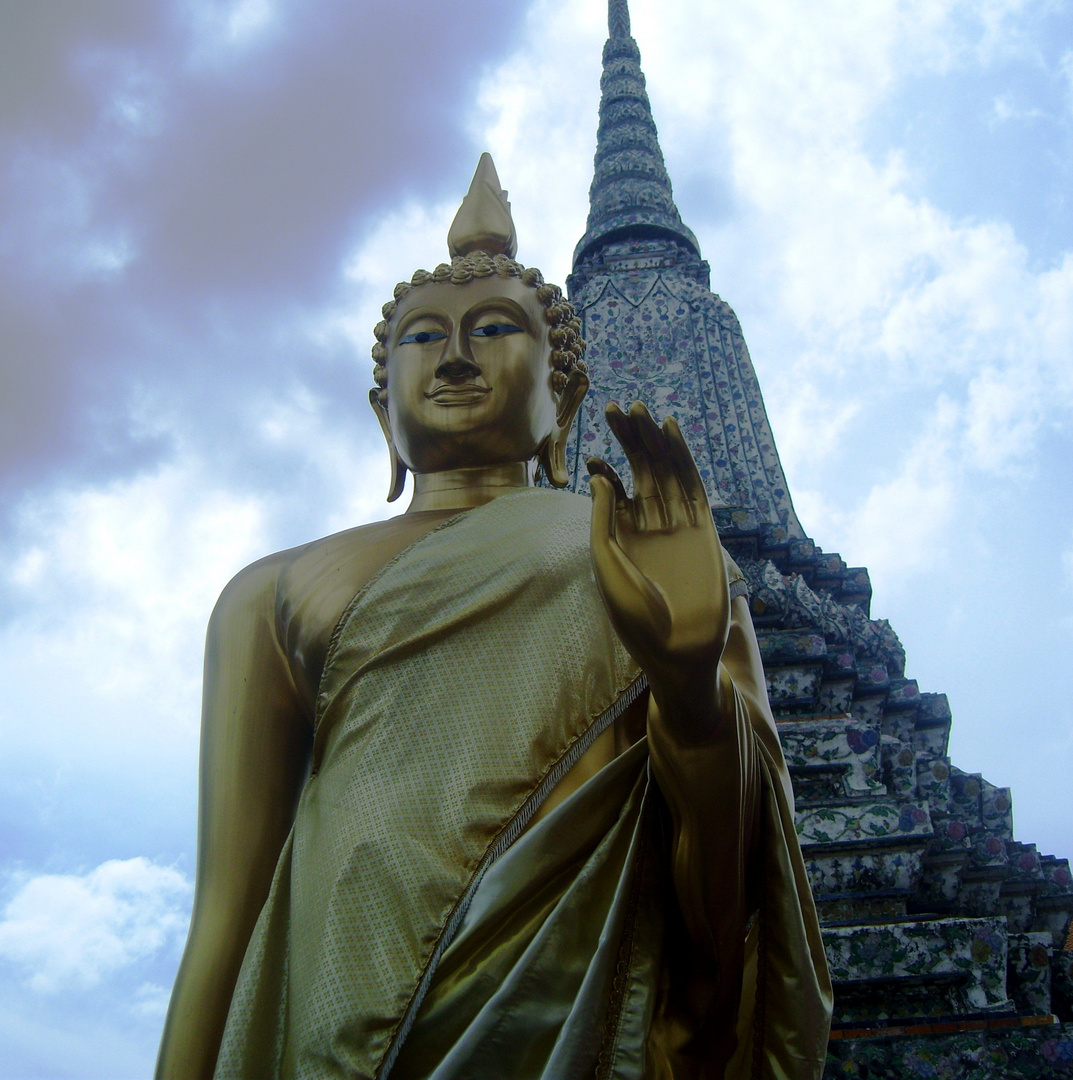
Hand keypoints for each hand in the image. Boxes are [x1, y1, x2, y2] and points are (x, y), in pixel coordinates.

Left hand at [587, 402, 730, 734]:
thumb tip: (599, 476)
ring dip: (653, 441)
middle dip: (629, 440)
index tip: (592, 455)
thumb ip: (603, 519)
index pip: (613, 491)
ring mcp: (676, 523)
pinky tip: (671, 432)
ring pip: (665, 471)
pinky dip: (682, 458)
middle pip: (640, 471)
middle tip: (617, 409)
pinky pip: (692, 486)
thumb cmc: (634, 616)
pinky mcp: (702, 527)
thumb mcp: (607, 564)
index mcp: (621, 535)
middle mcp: (649, 524)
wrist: (678, 648)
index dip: (604, 469)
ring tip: (640, 410)